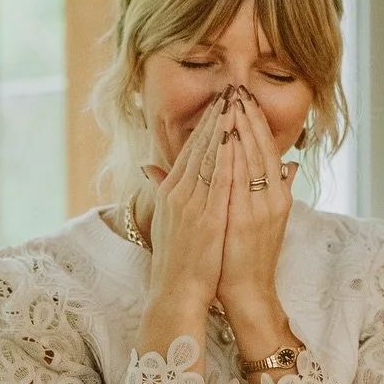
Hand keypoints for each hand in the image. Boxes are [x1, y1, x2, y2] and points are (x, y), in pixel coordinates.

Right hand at [140, 93, 233, 314]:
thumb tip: (148, 166)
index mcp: (170, 192)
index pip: (189, 149)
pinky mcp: (206, 218)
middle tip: (229, 91)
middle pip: (199, 147)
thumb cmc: (177, 260)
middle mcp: (178, 193)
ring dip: (222, 128)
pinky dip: (226, 157)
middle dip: (215, 117)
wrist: (176, 292)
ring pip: (209, 157)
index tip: (218, 102)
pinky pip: (218, 181)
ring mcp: (191, 204)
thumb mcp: (167, 219)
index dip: (205, 124)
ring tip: (235, 103)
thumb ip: (162, 189)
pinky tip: (234, 138)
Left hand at [216, 88, 296, 335]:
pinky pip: (241, 180)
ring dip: (243, 129)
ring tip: (233, 102)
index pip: (267, 150)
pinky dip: (235, 157)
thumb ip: (279, 190)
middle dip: (249, 117)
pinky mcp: (248, 219)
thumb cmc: (248, 257)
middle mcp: (274, 198)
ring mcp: (262, 208)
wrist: (247, 293)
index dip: (256, 123)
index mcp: (278, 195)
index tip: (244, 98)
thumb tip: (288, 166)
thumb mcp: (267, 219)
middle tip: (238, 89)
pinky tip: (226, 136)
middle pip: (263, 148)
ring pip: (253, 159)